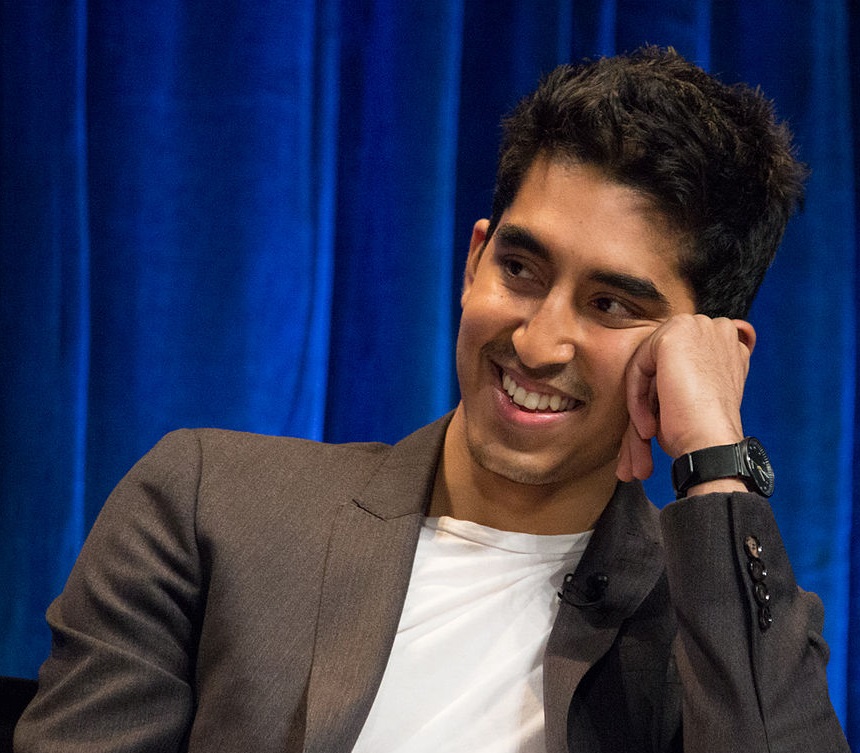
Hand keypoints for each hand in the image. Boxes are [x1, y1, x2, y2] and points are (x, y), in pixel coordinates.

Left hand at [616, 314, 755, 481]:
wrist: (712, 443)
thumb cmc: (704, 430)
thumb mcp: (697, 396)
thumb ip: (682, 372)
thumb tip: (662, 371)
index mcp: (731, 345)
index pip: (683, 360)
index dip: (669, 390)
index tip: (668, 420)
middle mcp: (720, 329)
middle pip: (664, 359)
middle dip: (654, 393)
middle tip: (656, 425)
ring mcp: (699, 327)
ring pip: (649, 361)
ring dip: (645, 398)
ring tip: (651, 428)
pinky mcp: (675, 333)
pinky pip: (639, 363)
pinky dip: (637, 396)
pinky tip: (649, 423)